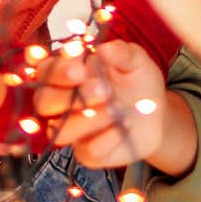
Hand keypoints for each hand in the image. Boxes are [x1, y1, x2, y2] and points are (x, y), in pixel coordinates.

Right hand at [39, 41, 188, 172]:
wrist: (157, 115)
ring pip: (59, 130)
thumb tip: (104, 48)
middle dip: (67, 95)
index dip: (57, 68)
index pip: (45, 69)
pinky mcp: (88, 153)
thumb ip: (121, 53)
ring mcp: (72, 128)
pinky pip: (88, 151)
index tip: (79, 62)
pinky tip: (125, 127)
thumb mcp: (136, 61)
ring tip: (117, 109)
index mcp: (67, 73)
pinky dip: (108, 138)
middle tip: (103, 88)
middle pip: (43, 101)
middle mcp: (62, 101)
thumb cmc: (138, 81)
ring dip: (87, 119)